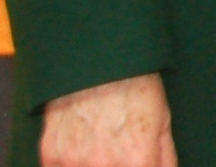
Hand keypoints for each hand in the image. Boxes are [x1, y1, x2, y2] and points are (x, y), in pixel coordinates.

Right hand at [40, 74, 175, 166]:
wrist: (99, 59)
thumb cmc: (135, 87)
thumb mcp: (163, 121)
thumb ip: (165, 159)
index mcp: (136, 160)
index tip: (138, 162)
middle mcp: (103, 165)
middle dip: (118, 165)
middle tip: (118, 150)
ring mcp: (73, 162)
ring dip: (92, 164)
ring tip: (101, 145)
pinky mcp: (50, 155)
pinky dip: (70, 163)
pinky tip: (81, 147)